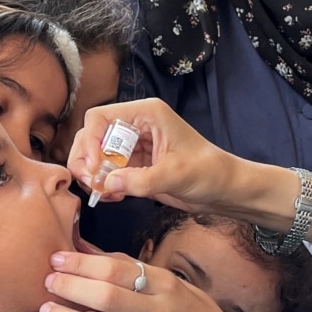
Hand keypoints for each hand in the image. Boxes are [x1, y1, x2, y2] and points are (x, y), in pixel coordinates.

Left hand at [39, 251, 238, 311]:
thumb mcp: (168, 282)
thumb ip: (128, 267)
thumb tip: (85, 249)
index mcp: (165, 286)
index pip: (117, 269)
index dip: (81, 263)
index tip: (58, 259)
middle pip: (107, 297)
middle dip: (70, 287)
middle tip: (48, 282)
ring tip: (48, 311)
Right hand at [67, 98, 235, 210]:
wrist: (225, 190)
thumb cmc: (209, 173)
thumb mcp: (175, 175)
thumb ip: (140, 180)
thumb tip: (106, 184)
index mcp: (147, 114)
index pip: (100, 118)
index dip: (91, 141)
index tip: (96, 167)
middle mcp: (136, 126)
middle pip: (92, 136)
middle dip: (86, 159)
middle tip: (92, 184)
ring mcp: (134, 147)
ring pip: (96, 155)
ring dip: (93, 174)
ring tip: (103, 193)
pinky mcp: (135, 167)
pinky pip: (108, 173)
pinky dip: (104, 185)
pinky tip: (113, 197)